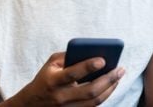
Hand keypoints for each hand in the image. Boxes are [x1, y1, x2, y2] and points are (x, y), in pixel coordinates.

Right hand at [5, 52, 124, 105]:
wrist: (32, 104)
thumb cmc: (46, 78)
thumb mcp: (51, 64)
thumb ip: (69, 55)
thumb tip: (92, 51)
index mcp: (53, 81)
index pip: (72, 74)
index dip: (87, 67)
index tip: (102, 60)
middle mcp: (61, 97)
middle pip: (89, 91)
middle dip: (108, 79)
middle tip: (120, 69)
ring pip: (95, 101)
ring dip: (110, 88)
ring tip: (119, 76)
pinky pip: (94, 106)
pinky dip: (105, 95)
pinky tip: (112, 85)